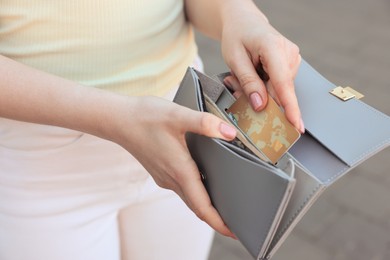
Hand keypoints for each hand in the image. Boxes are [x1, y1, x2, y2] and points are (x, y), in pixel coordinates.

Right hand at [116, 96, 236, 237]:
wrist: (118, 120)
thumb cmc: (144, 117)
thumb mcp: (177, 115)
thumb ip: (204, 123)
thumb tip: (229, 133)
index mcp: (179, 170)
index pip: (202, 206)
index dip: (219, 222)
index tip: (233, 232)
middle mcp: (172, 179)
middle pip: (197, 207)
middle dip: (216, 218)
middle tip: (235, 223)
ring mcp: (164, 177)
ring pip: (189, 198)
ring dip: (206, 206)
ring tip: (223, 206)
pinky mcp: (160, 172)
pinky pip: (182, 189)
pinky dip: (195, 193)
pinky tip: (202, 183)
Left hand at [220, 3, 303, 132]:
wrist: (244, 22)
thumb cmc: (237, 35)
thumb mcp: (235, 58)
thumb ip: (248, 82)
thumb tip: (260, 104)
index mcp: (273, 47)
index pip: (283, 83)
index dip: (289, 107)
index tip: (295, 124)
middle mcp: (288, 53)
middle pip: (278, 90)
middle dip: (258, 96)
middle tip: (235, 85)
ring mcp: (292, 58)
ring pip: (277, 90)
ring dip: (259, 91)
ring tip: (241, 76)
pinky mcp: (290, 64)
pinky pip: (278, 85)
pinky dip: (263, 86)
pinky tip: (253, 76)